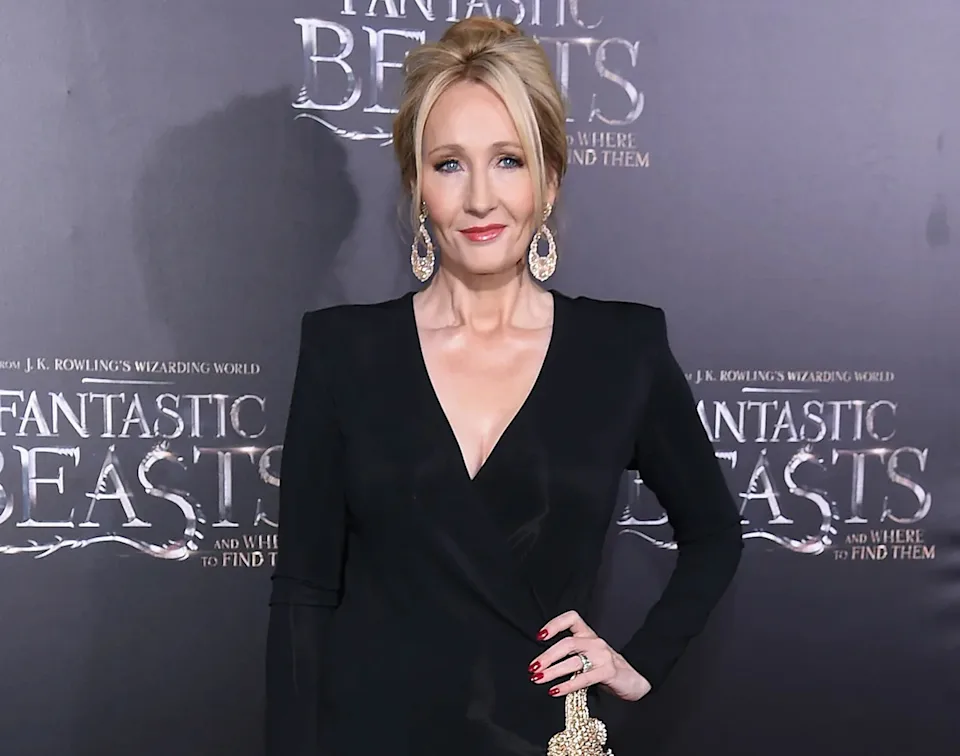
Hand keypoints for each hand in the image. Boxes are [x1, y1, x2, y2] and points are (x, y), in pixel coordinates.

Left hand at [527, 610, 651, 701]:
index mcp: (589, 635)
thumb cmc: (607, 668)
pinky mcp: (608, 671)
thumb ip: (571, 655)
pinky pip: (583, 678)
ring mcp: (602, 656)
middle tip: (533, 668)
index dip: (554, 624)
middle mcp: (595, 642)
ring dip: (552, 671)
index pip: (572, 618)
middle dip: (547, 656)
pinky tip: (555, 691)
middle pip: (567, 643)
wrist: (635, 681)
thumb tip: (543, 664)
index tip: (540, 636)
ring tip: (538, 679)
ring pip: (573, 660)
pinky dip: (567, 685)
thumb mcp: (589, 656)